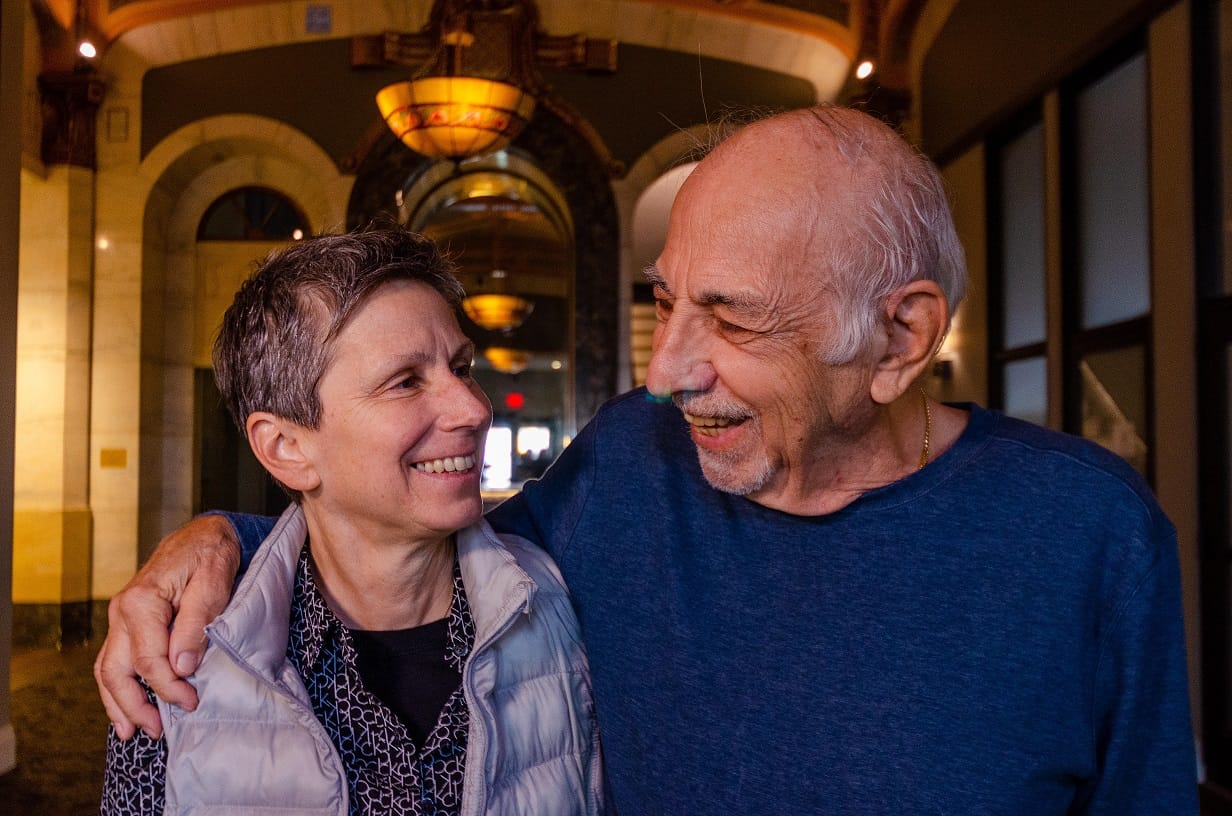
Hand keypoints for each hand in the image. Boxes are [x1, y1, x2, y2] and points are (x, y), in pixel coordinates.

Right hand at [93, 514, 239, 738]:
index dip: (168, 687)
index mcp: (141, 601)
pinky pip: (113, 659)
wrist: (204, 534)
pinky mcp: (128, 622)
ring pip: (107, 668)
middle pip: (116, 670)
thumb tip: (181, 667)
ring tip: (133, 731)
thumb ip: (195, 624)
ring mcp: (121, 617)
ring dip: (118, 702)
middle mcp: (122, 610)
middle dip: (134, 705)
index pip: (148, 659)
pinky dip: (116, 685)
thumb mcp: (213, 583)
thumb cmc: (211, 554)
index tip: (191, 702)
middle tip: (156, 731)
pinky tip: (125, 706)